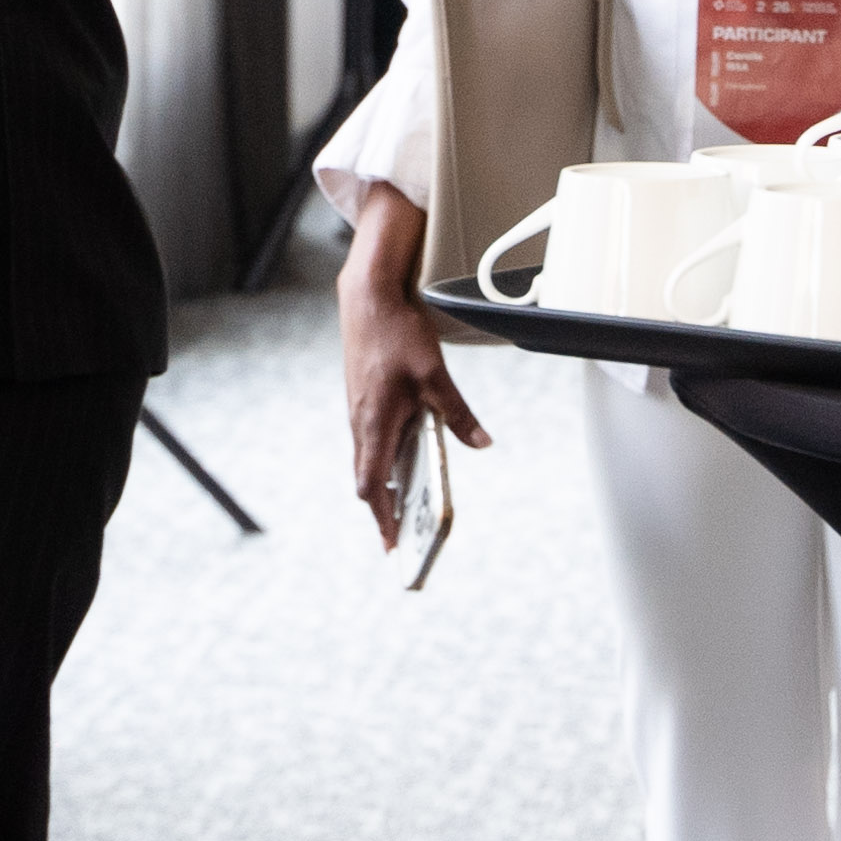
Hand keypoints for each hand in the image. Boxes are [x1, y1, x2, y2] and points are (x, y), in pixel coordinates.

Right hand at [334, 185, 487, 546]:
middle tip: (401, 535)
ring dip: (385, 482)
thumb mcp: (435, 375)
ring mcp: (359, 409)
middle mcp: (361, 421)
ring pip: (369, 457)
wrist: (367, 296)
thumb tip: (481, 443)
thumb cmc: (396, 332)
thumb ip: (458, 413)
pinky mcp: (363, 397)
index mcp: (375, 423)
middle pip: (369, 478)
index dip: (382, 519)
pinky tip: (406, 454)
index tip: (392, 544)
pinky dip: (385, 456)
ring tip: (407, 505)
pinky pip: (371, 437)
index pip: (371, 486)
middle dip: (385, 509)